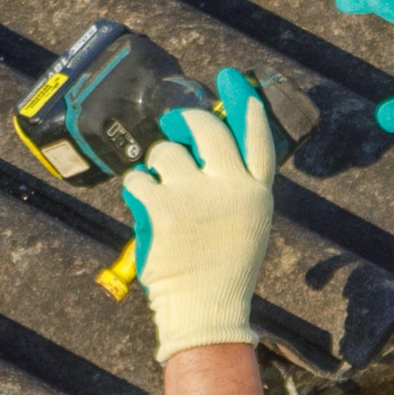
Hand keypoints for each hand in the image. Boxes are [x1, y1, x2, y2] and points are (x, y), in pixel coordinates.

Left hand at [121, 70, 278, 358]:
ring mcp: (196, 194)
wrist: (206, 310)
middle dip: (186, 120)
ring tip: (158, 190)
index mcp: (256, 193)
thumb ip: (235, 189)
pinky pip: (139, 179)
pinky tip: (142, 203)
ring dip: (156, 165)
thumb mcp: (246, 226)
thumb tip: (209, 156)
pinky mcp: (164, 206)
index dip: (246, 109)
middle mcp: (231, 187)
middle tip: (174, 125)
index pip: (258, 140)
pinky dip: (135, 188)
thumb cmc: (221, 272)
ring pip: (166, 152)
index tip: (235, 83)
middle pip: (208, 129)